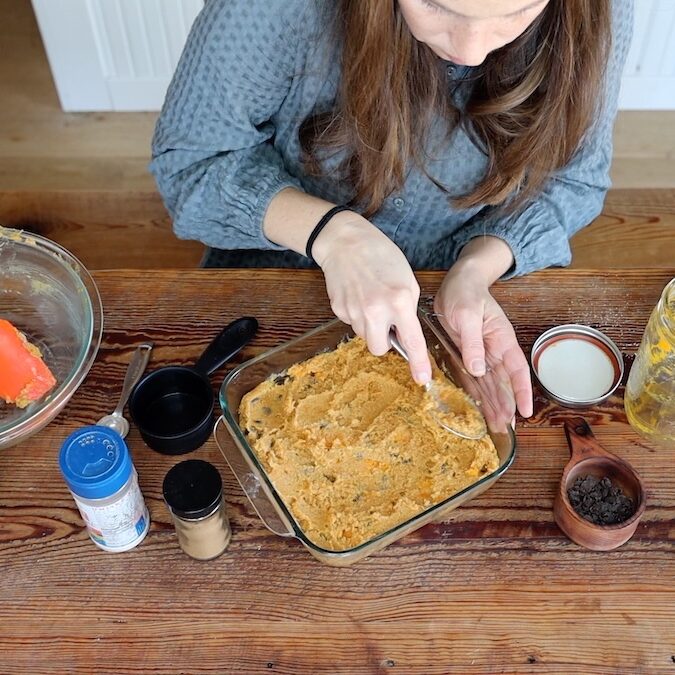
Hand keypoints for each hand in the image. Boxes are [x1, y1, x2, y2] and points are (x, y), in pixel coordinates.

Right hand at [313, 212, 431, 384]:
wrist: (346, 242)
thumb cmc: (381, 255)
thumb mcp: (407, 280)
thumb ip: (407, 309)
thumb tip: (402, 333)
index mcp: (400, 301)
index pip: (412, 340)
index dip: (418, 363)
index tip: (423, 378)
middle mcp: (376, 310)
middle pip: (379, 349)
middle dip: (384, 342)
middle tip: (387, 324)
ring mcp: (354, 311)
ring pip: (365, 337)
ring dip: (370, 328)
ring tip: (371, 302)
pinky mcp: (339, 309)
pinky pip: (352, 324)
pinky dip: (357, 316)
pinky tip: (358, 296)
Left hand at [434, 260, 532, 418]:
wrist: (458, 281)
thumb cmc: (465, 293)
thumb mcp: (467, 315)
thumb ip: (472, 342)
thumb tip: (478, 369)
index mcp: (502, 339)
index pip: (517, 370)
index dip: (521, 392)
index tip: (525, 412)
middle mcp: (495, 349)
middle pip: (504, 383)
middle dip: (506, 406)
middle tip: (504, 429)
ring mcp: (482, 352)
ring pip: (490, 383)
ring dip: (492, 403)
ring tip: (494, 425)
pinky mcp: (468, 353)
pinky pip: (474, 376)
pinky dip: (477, 391)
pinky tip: (476, 406)